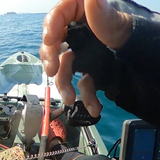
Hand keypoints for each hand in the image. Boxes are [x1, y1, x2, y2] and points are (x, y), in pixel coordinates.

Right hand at [40, 0, 131, 116]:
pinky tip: (95, 107)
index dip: (53, 23)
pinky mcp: (100, 74)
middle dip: (52, 56)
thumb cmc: (156, 54)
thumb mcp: (133, 36)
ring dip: (64, 82)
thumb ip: (108, 20)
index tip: (51, 39)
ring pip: (67, 64)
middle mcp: (95, 33)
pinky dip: (86, 97)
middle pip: (60, 39)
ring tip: (69, 98)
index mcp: (102, 15)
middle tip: (52, 71)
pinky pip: (83, 83)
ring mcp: (97, 54)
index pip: (67, 10)